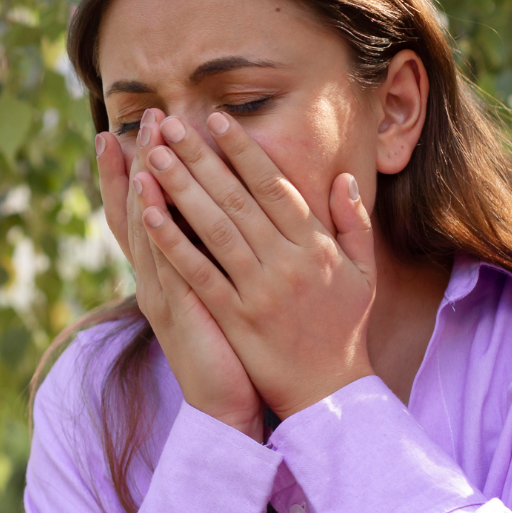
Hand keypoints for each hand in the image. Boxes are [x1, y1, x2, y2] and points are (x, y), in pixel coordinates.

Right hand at [96, 110, 263, 438]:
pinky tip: (150, 197)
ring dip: (144, 182)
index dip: (134, 173)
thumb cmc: (231, 352)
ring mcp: (161, 292)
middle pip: (139, 211)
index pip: (146, 213)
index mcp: (168, 272)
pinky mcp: (176, 310)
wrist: (227, 407)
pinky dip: (153, 228)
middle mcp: (156, 277)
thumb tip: (228, 216)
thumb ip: (220, 256)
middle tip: (145, 118)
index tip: (130, 131)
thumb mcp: (222, 295)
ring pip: (146, 228)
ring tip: (146, 141)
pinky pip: (162, 262)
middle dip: (141, 162)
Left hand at [136, 111, 375, 419]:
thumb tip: (342, 178)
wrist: (330, 393)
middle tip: (171, 125)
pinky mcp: (234, 317)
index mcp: (314, 246)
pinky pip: (198, 273)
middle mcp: (286, 262)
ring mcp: (258, 290)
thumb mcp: (362, 272)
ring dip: (181, 189)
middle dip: (201, 159)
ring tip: (153, 157)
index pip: (274, 187)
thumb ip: (352, 222)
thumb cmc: (344, 328)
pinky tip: (149, 214)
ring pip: (214, 229)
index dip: (243, 151)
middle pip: (238, 199)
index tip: (217, 119)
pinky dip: (172, 242)